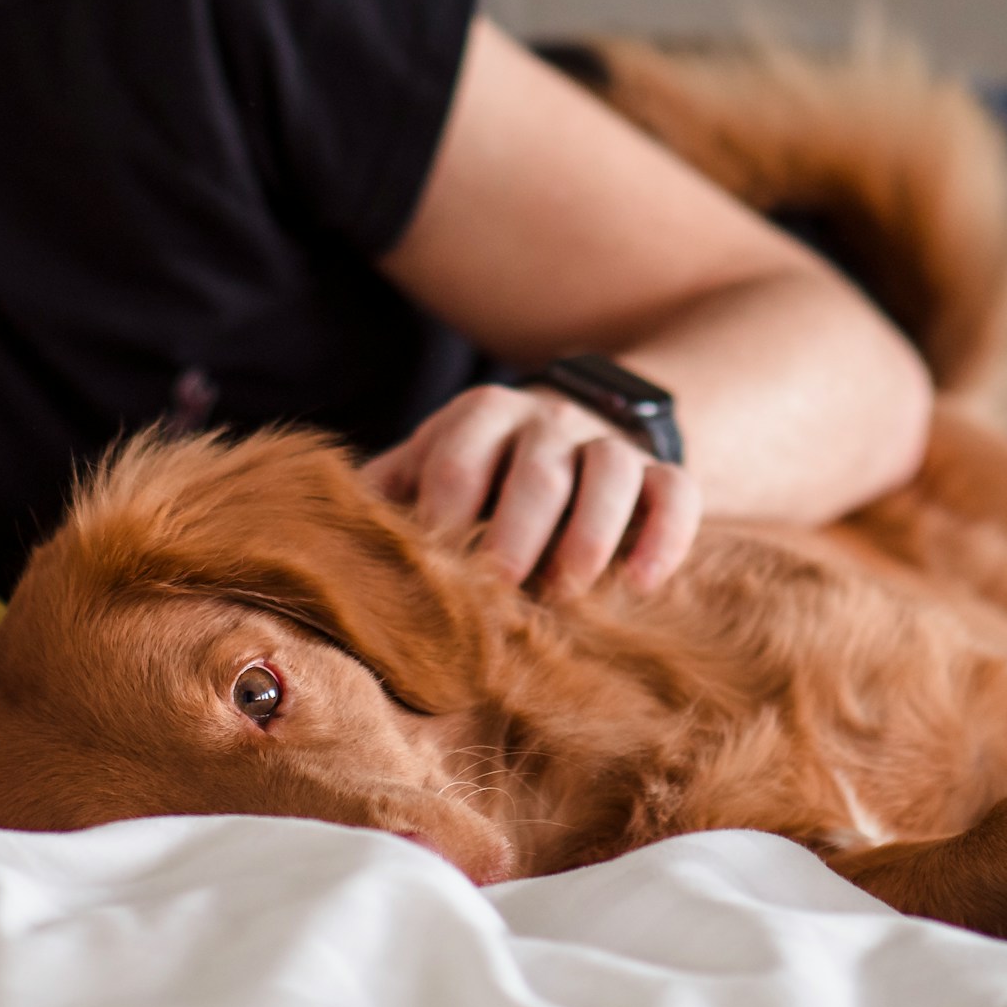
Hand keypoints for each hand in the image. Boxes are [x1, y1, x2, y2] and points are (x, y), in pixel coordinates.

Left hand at [362, 383, 700, 597]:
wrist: (570, 429)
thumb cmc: (480, 471)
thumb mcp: (428, 465)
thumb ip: (387, 496)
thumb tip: (329, 548)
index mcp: (480, 415)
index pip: (458, 457)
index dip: (444, 513)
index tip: (433, 566)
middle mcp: (548, 421)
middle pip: (538, 467)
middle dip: (517, 529)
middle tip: (498, 586)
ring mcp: (609, 443)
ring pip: (612, 471)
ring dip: (590, 533)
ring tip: (568, 591)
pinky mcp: (661, 472)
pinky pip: (677, 493)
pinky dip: (665, 537)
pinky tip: (640, 586)